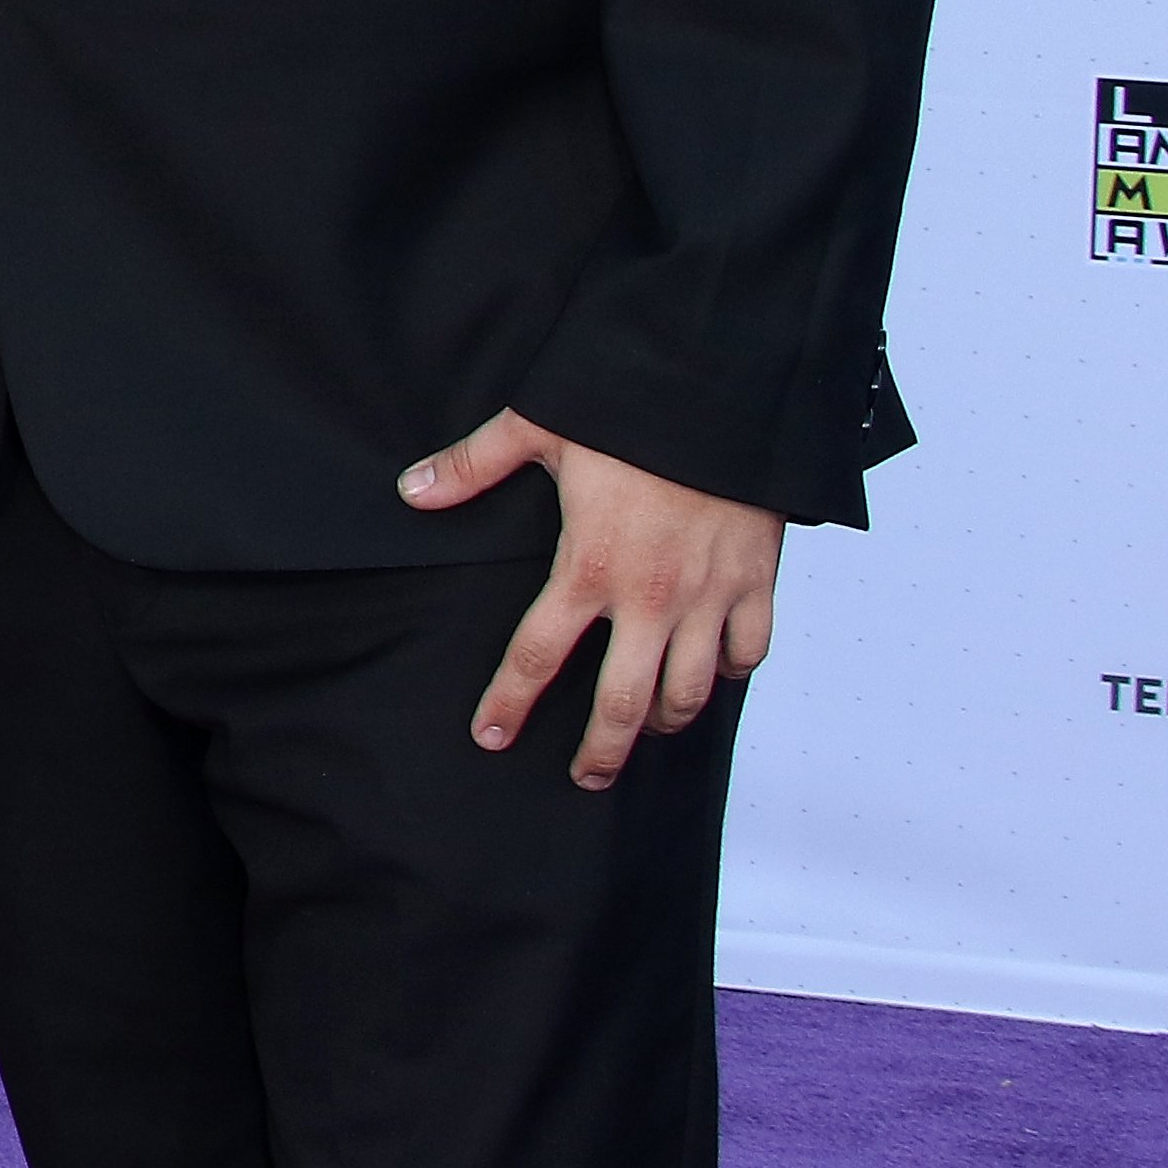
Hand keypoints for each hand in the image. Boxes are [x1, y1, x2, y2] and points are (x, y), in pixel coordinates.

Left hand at [406, 409, 780, 786]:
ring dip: (666, 720)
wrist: (723, 390)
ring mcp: (708, 596)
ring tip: (646, 731)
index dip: (510, 703)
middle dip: (601, 750)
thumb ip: (470, 465)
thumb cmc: (627, 410)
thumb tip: (411, 491)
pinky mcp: (757, 582)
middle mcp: (650, 597)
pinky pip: (750, 652)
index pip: (536, 655)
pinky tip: (713, 678)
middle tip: (586, 777)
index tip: (492, 737)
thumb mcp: (536, 427)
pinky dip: (732, 673)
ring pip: (691, 691)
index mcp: (588, 568)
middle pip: (622, 702)